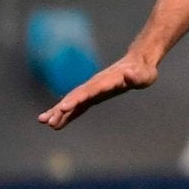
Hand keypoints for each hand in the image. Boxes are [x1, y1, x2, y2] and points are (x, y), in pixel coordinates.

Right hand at [39, 53, 156, 128]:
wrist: (138, 64)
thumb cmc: (143, 72)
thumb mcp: (145, 75)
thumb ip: (137, 76)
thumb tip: (130, 73)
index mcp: (107, 81)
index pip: (89, 91)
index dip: (76, 98)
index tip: (63, 107)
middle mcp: (95, 84)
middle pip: (75, 96)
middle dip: (61, 108)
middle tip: (45, 119)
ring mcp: (92, 90)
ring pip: (72, 101)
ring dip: (58, 111)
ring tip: (43, 122)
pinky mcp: (93, 96)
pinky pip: (78, 106)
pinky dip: (67, 114)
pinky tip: (57, 124)